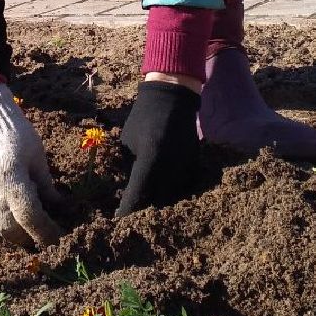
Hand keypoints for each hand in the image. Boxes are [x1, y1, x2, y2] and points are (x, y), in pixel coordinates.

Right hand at [0, 85, 62, 247]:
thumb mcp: (37, 156)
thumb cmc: (15, 132)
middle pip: (11, 229)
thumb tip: (57, 207)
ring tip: (31, 229)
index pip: (29, 217)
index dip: (45, 232)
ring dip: (15, 231)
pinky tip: (14, 212)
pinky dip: (3, 218)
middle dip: (29, 238)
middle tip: (44, 237)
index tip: (57, 238)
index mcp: (11, 178)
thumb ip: (45, 184)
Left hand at [116, 80, 200, 215]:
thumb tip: (125, 189)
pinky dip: (175, 191)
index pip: (137, 193)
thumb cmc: (143, 118)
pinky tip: (165, 189)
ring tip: (149, 201)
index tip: (119, 217)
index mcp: (150, 158)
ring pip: (173, 196)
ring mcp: (186, 165)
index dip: (127, 208)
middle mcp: (170, 165)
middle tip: (134, 209)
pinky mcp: (196, 163)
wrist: (172, 98)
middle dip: (144, 207)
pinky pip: (186, 186)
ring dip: (160, 200)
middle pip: (157, 201)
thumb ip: (128, 166)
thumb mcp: (128, 141)